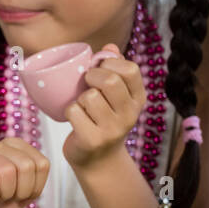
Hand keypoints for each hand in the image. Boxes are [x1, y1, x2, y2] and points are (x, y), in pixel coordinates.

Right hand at [0, 136, 49, 207]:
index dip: (35, 188)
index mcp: (10, 146)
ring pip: (7, 170)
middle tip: (5, 198)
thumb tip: (36, 164)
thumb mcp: (25, 193)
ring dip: (4, 194)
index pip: (41, 163)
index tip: (19, 195)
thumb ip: (35, 176)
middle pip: (26, 165)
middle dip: (21, 191)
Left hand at [62, 43, 145, 169]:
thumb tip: (109, 47)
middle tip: (86, 85)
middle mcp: (130, 114)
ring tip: (84, 107)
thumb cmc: (103, 121)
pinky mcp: (93, 139)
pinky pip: (74, 111)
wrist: (98, 161)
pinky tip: (77, 119)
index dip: (110, 64)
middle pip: (109, 80)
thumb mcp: (115, 97)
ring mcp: (113, 129)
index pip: (130, 69)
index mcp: (138, 98)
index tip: (100, 70)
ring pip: (89, 96)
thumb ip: (113, 69)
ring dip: (79, 98)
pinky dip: (70, 111)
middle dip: (91, 77)